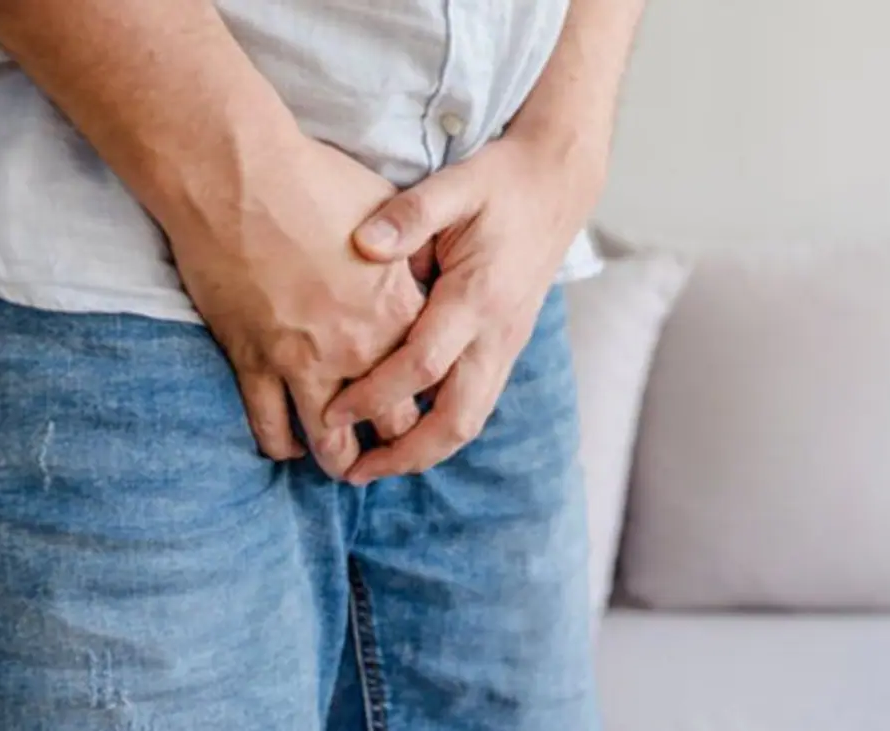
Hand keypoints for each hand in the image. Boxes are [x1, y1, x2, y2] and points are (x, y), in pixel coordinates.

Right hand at [166, 136, 424, 478]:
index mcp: (400, 313)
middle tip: (390, 451)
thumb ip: (410, 258)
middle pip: (393, 425)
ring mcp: (304, 361)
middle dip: (396, 444)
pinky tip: (287, 445)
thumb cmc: (315, 181)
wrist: (237, 175)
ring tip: (343, 466)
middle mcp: (360, 348)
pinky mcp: (253, 361)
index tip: (428, 408)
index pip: (433, 381)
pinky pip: (270, 426)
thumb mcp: (388, 214)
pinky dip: (281, 443)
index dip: (433, 400)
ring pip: (330, 442)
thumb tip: (426, 271)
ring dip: (340, 460)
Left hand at [325, 133, 603, 481]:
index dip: (376, 395)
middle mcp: (497, 332)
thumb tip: (363, 244)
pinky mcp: (507, 346)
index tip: (332, 414)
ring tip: (375, 466)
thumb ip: (410, 214)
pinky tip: (407, 432)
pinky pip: (476, 402)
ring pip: (471, 419)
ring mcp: (507, 344)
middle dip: (405, 453)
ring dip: (425, 450)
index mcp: (479, 296)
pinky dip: (442, 429)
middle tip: (353, 472)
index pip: (424, 365)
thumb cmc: (501, 183)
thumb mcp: (456, 184)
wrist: (557, 184)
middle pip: (457, 418)